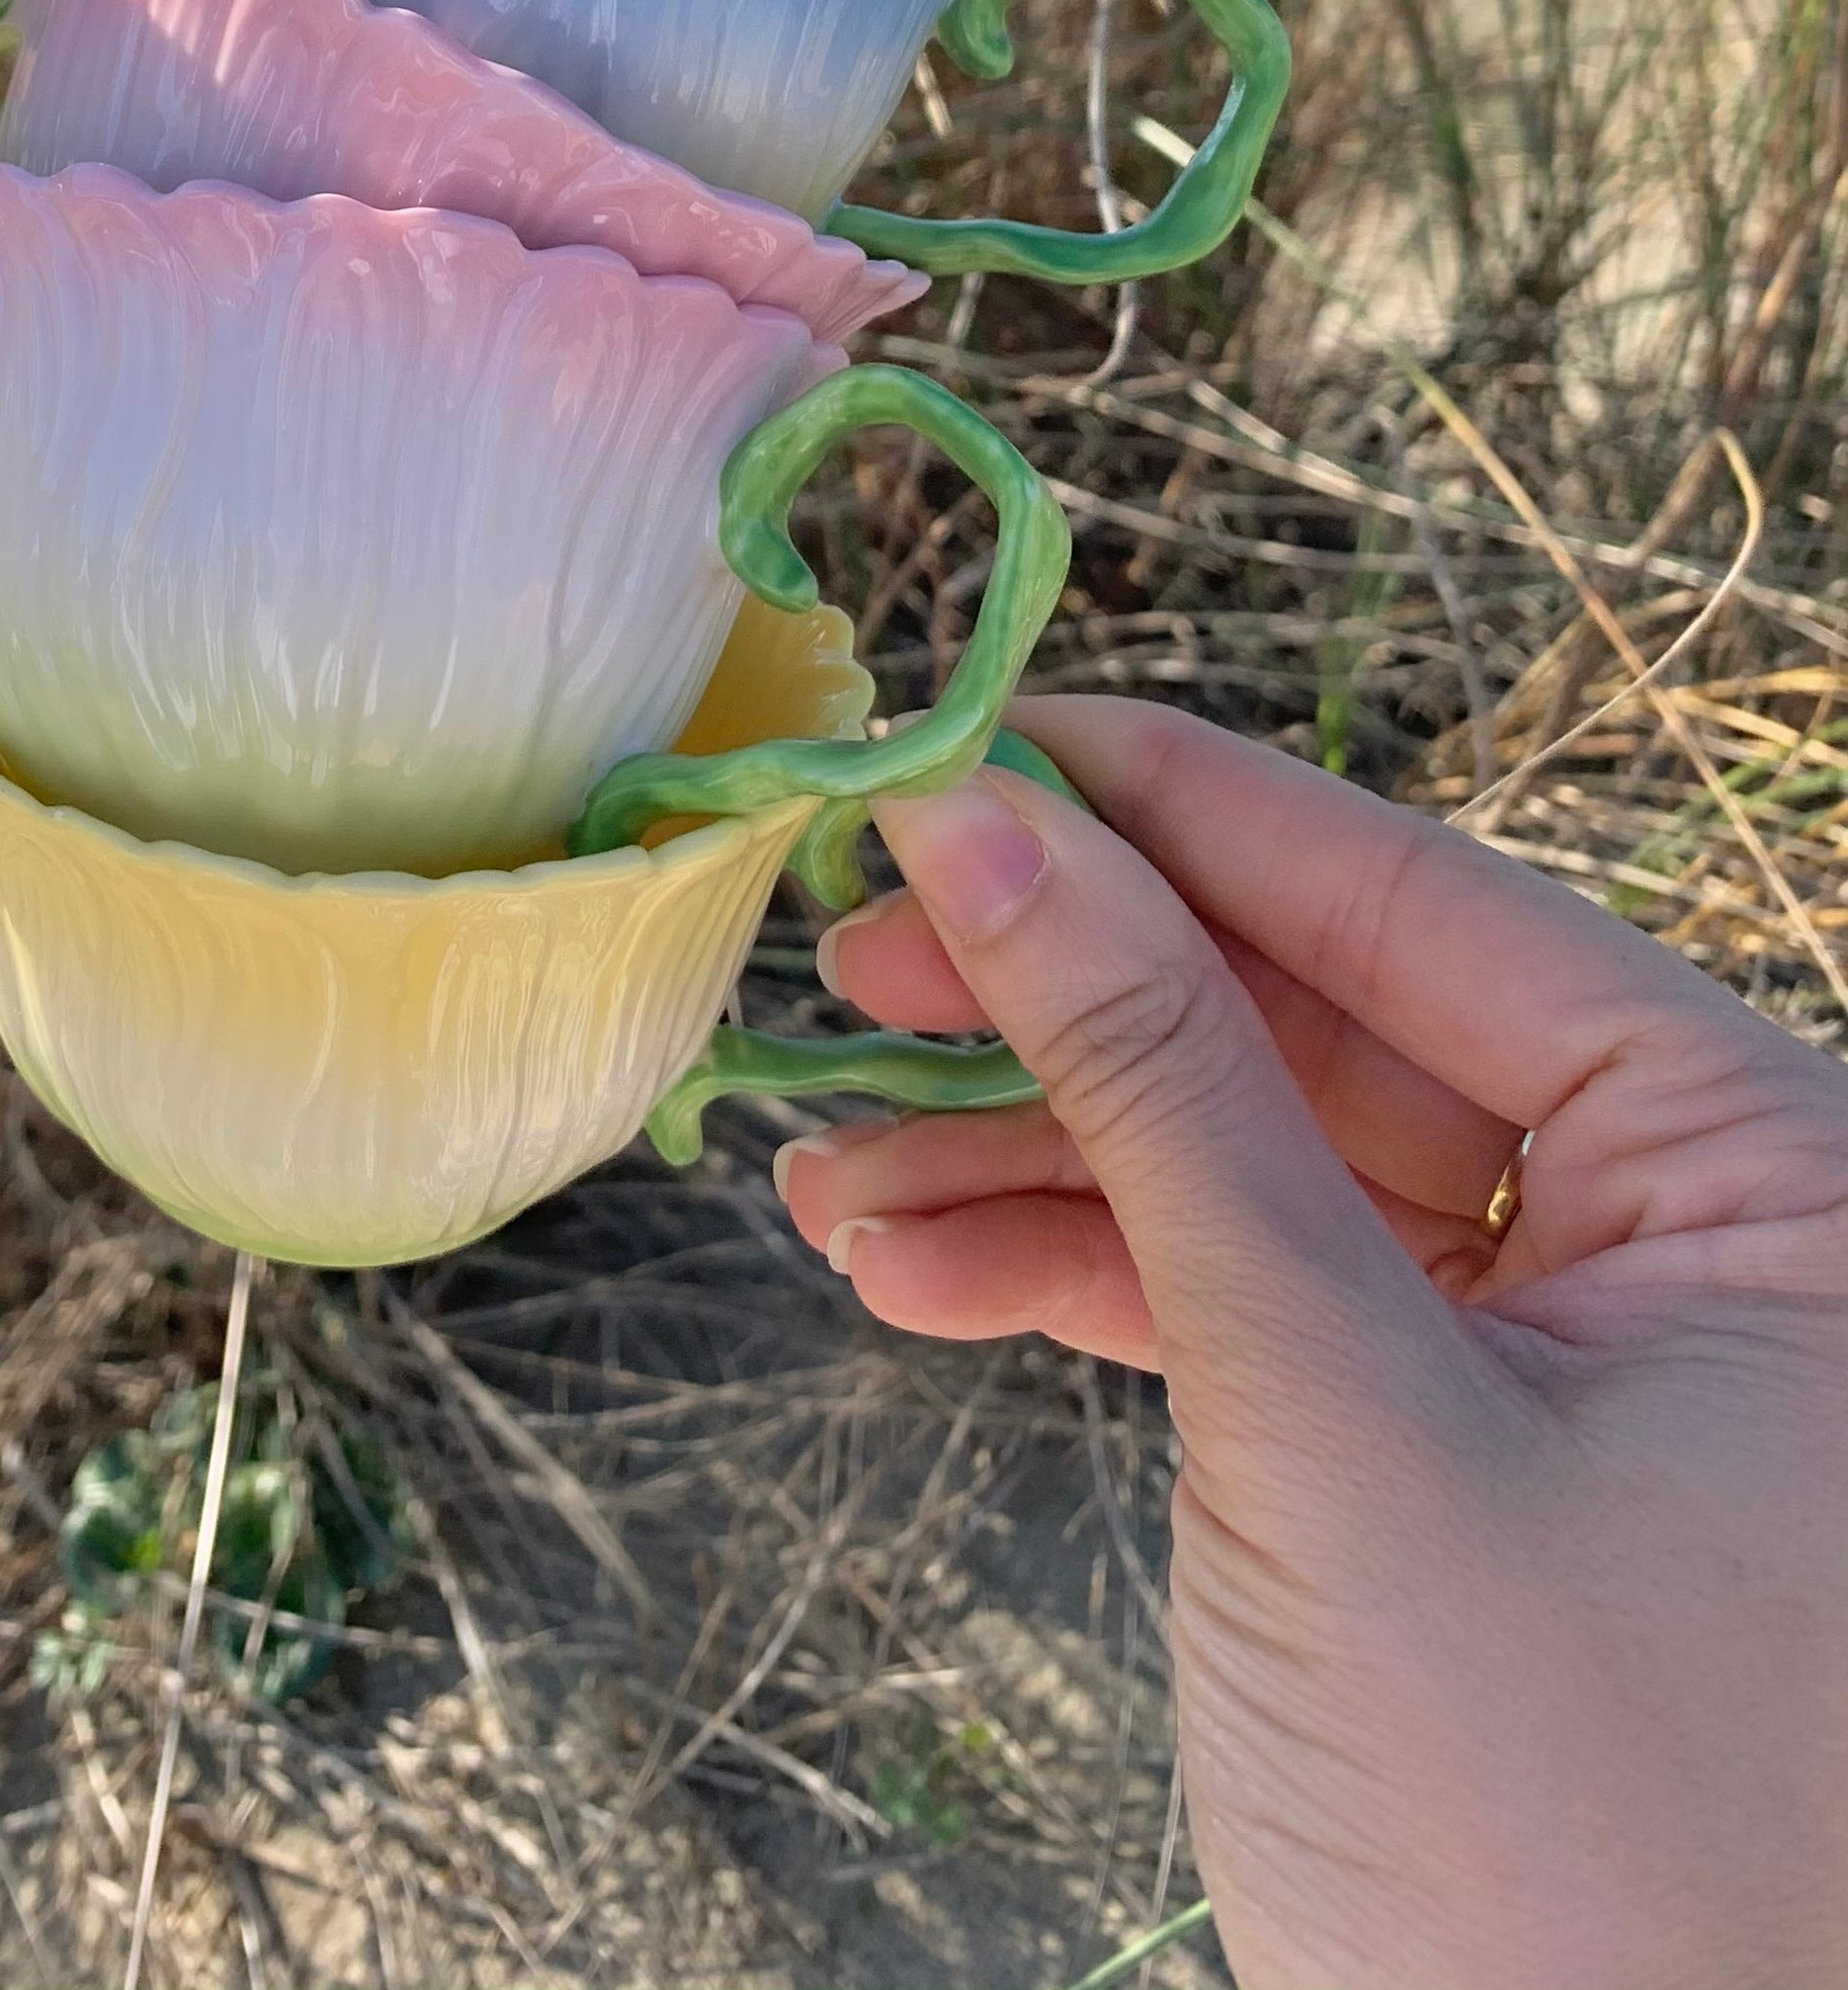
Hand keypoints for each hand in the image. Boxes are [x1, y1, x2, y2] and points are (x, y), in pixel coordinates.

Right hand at [773, 702, 1847, 1989]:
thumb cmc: (1558, 1841)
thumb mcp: (1334, 1415)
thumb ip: (1160, 1091)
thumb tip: (992, 820)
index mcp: (1766, 1171)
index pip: (1421, 901)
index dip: (1172, 809)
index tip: (960, 736)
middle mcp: (1693, 1230)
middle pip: (1321, 1019)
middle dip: (1069, 1001)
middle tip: (848, 956)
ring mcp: (1572, 1349)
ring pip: (1260, 1161)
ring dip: (1033, 1157)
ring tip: (824, 1168)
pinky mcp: (1457, 1461)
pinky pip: (1255, 1304)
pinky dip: (1080, 1282)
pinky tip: (907, 1268)